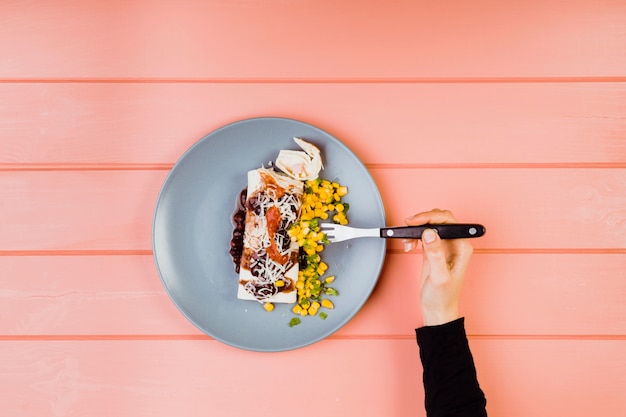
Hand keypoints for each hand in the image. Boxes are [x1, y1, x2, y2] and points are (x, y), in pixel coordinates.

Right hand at [404, 209, 473, 325]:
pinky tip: (408, 245)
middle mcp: (455, 244)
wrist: (437, 309)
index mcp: (461, 247)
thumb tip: (430, 234)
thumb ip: (435, 254)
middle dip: (422, 220)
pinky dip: (413, 236)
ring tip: (407, 241)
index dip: (430, 217)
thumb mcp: (439, 277)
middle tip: (408, 226)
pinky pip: (423, 234)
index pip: (447, 221)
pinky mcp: (433, 250)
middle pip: (439, 219)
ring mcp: (443, 246)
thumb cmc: (442, 297)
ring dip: (416, 228)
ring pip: (430, 225)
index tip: (414, 222)